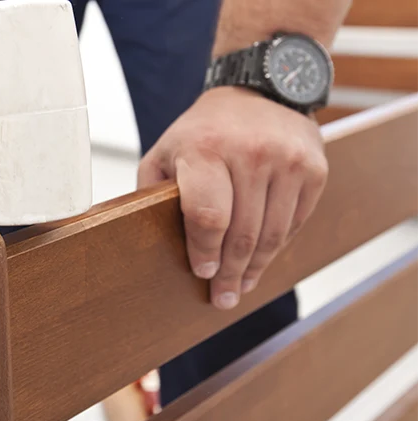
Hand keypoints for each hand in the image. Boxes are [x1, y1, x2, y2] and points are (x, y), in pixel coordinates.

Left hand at [138, 87, 327, 309]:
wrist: (260, 89)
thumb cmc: (204, 129)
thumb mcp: (166, 151)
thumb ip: (153, 191)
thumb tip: (141, 237)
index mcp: (205, 149)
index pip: (208, 215)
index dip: (204, 251)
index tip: (202, 272)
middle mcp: (251, 153)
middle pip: (242, 233)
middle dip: (230, 272)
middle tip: (223, 297)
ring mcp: (287, 160)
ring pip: (272, 234)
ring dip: (255, 267)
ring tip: (242, 286)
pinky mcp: (314, 168)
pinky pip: (296, 221)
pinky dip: (278, 246)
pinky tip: (263, 259)